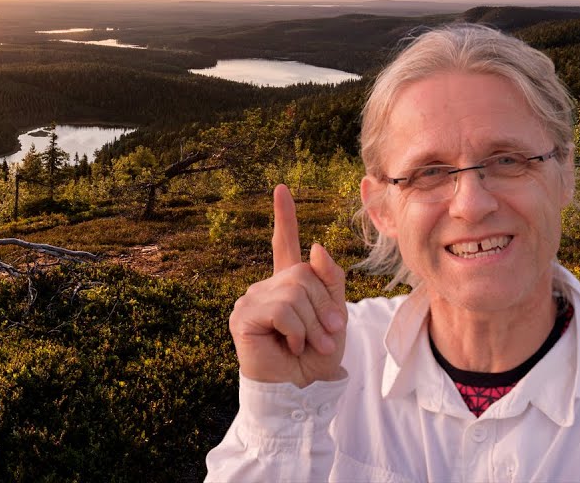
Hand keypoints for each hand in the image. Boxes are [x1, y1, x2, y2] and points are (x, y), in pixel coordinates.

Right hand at [228, 184, 347, 386]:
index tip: (281, 189)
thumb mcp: (336, 316)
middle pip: (303, 274)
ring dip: (312, 323)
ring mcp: (252, 299)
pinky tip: (291, 345)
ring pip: (294, 291)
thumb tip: (315, 245)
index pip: (286, 245)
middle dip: (323, 307)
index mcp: (288, 284)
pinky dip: (296, 329)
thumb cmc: (317, 357)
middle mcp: (267, 287)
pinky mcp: (243, 316)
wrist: (302, 390)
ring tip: (310, 344)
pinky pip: (281, 308)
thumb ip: (329, 281)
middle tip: (327, 335)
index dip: (284, 218)